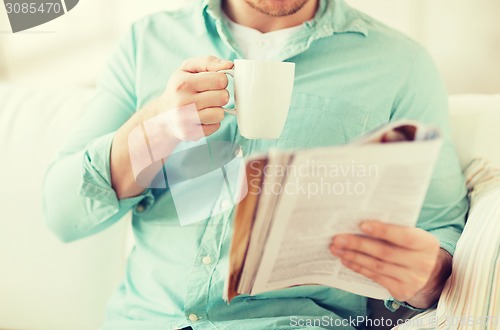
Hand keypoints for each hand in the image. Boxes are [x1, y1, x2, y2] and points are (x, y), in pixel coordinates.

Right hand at [148, 55, 233, 139]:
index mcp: (183, 83)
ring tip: (204, 107)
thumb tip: (229, 65)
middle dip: (220, 95)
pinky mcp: (190, 133)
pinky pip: (215, 127)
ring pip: (220, 114)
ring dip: (216, 110)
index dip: (220, 80)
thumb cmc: (179, 89)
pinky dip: (212, 123)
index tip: (212, 83)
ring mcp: (186, 120)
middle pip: (223, 97)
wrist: (161, 116)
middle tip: (208, 96)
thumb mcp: (187, 69)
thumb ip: (208, 62)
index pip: (221, 79)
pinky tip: (201, 118)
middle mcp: (183, 102)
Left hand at [330, 221, 449, 308]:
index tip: (361, 225)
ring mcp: (412, 280)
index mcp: (426, 243)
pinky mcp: (401, 291)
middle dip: (358, 244)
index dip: (382, 231)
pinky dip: (359, 268)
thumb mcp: (414, 236)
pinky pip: (375, 277)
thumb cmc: (415, 248)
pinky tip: (346, 260)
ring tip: (337, 249)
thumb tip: (361, 223)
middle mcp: (422, 263)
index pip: (404, 236)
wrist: (433, 276)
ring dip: (353, 257)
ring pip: (377, 266)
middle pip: (384, 253)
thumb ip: (395, 230)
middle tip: (338, 238)